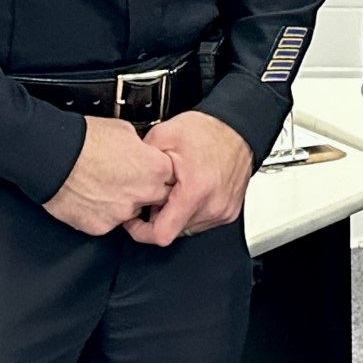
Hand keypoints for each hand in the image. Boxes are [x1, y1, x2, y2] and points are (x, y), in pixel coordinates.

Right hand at [43, 117, 175, 235]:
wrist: (54, 157)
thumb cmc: (85, 140)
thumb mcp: (126, 131)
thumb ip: (142, 148)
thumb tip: (143, 152)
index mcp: (156, 168)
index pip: (172, 177)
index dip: (160, 174)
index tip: (150, 172)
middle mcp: (144, 193)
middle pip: (158, 198)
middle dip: (147, 191)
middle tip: (128, 181)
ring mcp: (123, 212)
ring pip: (132, 212)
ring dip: (124, 203)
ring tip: (105, 187)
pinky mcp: (101, 226)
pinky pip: (108, 222)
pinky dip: (102, 213)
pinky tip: (91, 198)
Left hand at [124, 111, 253, 246]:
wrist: (238, 128)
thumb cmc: (208, 131)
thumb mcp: (164, 136)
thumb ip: (140, 161)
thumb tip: (124, 178)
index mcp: (195, 191)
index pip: (162, 234)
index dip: (141, 231)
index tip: (135, 220)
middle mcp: (212, 206)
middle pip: (173, 231)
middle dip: (159, 217)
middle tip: (157, 196)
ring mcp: (223, 211)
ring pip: (187, 228)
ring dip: (176, 214)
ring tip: (175, 190)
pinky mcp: (229, 211)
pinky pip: (202, 222)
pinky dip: (191, 211)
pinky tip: (189, 192)